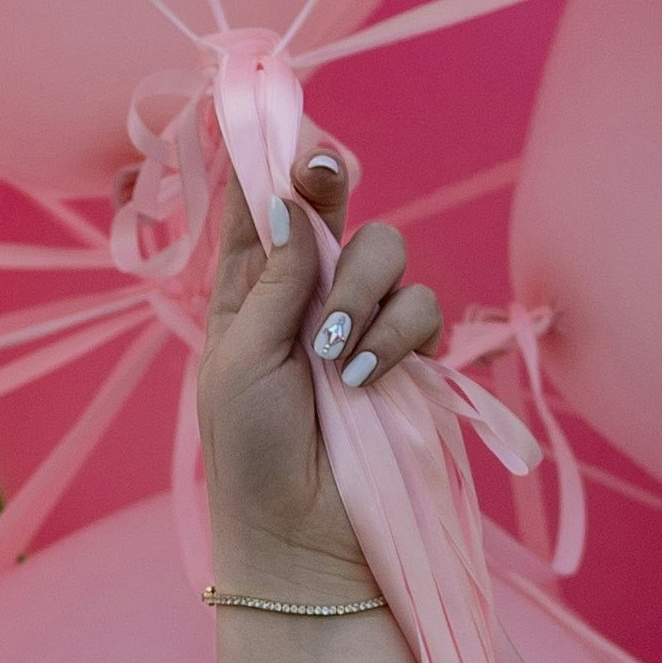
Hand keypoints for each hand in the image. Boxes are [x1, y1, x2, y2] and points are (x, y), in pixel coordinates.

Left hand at [195, 138, 447, 591]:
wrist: (305, 538)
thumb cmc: (252, 454)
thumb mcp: (240, 361)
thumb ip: (270, 281)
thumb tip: (284, 200)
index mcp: (246, 292)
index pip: (256, 206)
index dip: (268, 161)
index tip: (279, 124)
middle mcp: (306, 295)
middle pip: (330, 207)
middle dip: (329, 189)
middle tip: (326, 176)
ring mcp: (360, 322)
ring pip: (386, 251)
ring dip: (361, 294)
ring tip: (338, 359)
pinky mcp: (408, 355)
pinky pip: (421, 307)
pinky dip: (397, 336)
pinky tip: (368, 379)